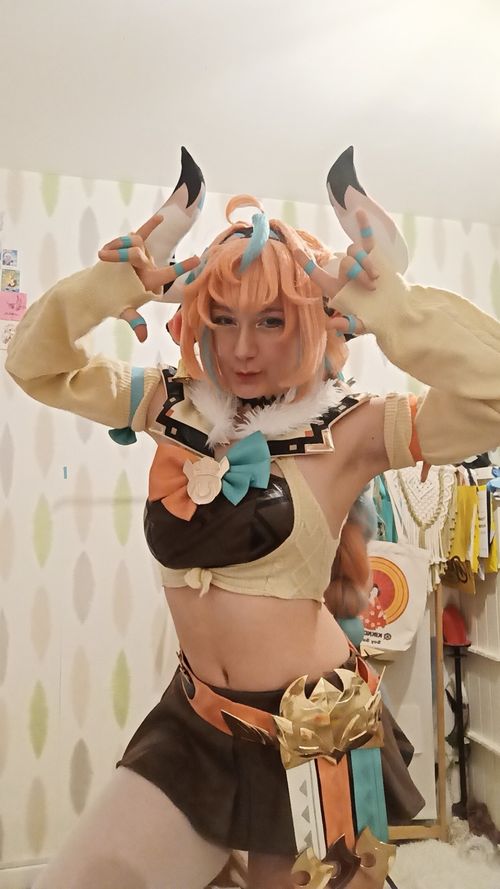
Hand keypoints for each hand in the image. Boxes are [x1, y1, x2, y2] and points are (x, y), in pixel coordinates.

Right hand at [98, 214, 199, 341]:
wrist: (99, 291)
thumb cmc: (115, 303)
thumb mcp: (124, 311)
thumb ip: (135, 321)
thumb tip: (143, 338)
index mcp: (150, 282)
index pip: (168, 274)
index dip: (183, 267)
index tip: (197, 260)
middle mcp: (147, 267)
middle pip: (142, 256)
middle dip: (126, 254)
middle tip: (110, 257)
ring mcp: (139, 255)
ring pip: (133, 243)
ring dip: (117, 247)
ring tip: (102, 255)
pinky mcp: (129, 246)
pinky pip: (136, 235)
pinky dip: (141, 230)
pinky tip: (155, 220)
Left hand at [295, 209, 377, 336]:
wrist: (395, 310)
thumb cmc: (374, 319)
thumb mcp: (361, 325)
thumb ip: (347, 325)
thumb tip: (331, 326)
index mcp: (336, 288)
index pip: (317, 274)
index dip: (306, 263)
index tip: (295, 250)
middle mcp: (344, 273)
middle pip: (345, 262)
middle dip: (358, 273)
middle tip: (371, 287)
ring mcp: (358, 263)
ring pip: (355, 251)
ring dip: (366, 264)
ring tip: (376, 278)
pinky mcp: (373, 256)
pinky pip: (366, 239)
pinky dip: (364, 226)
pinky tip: (359, 212)